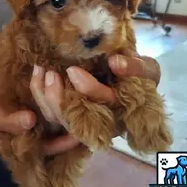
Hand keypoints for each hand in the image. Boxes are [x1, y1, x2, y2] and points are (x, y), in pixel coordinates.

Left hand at [29, 54, 160, 155]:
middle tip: (49, 73)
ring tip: (40, 70)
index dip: (88, 90)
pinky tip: (37, 73)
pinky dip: (40, 93)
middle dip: (57, 99)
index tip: (72, 70)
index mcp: (121, 113)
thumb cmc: (139, 75)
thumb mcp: (148, 69)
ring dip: (44, 96)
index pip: (103, 106)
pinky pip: (49, 111)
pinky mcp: (68, 114)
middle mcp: (100, 123)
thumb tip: (115, 63)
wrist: (126, 77)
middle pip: (74, 119)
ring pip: (58, 119)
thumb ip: (137, 67)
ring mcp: (83, 121)